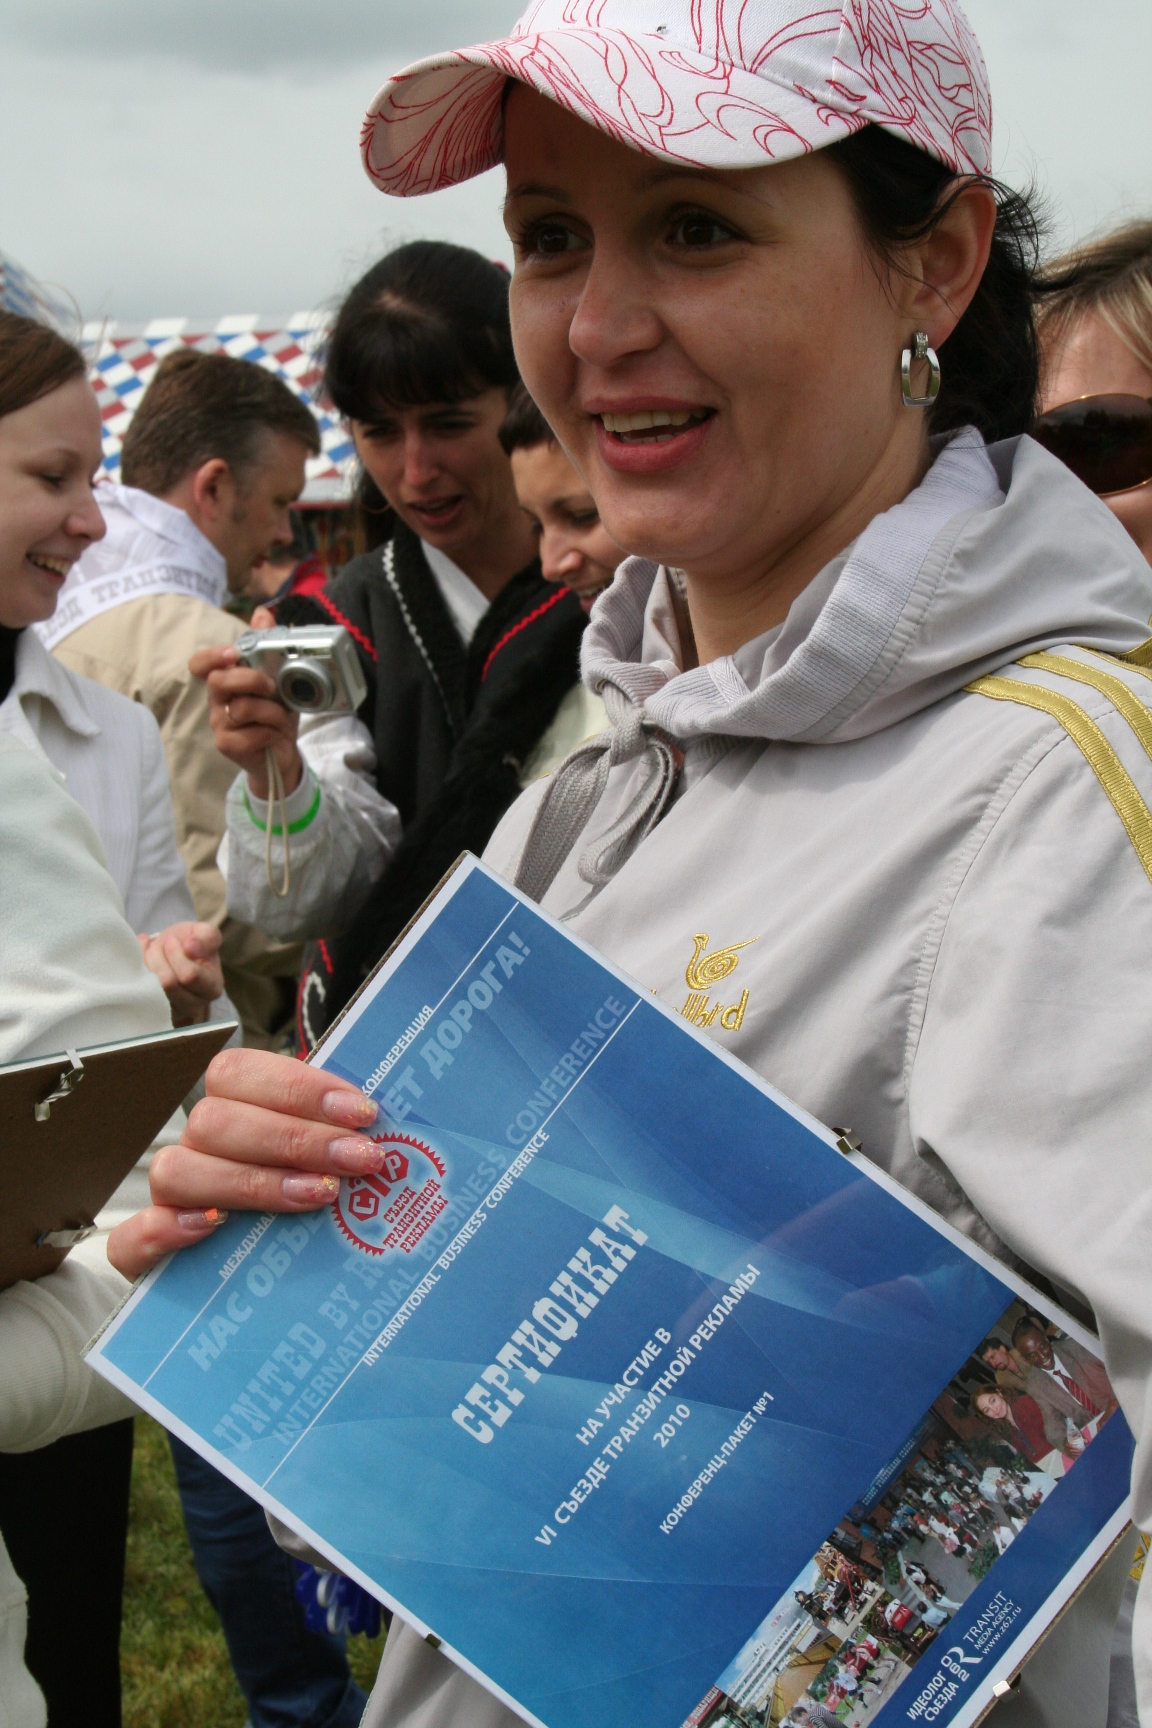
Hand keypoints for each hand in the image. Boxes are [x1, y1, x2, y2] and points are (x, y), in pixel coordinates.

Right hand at [106, 1049, 386, 1279]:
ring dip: (253, 1181)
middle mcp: (196, 1146)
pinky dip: (165, 1230)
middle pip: (216, 1120)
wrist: (265, 1280)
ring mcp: (170, 1199)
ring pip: (179, 1170)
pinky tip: (213, 1227)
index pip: (239, 1071)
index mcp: (233, 1105)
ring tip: (319, 1196)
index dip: (299, 1088)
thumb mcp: (328, 1159)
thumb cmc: (312, 1196)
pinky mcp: (146, 1256)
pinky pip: (130, 1239)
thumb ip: (342, 1136)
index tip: (363, 1112)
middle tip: (360, 1160)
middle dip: (295, 1138)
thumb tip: (394, 1131)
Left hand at [138, 921, 223, 1024]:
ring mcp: (174, 1013)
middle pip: (168, 983)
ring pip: (152, 989)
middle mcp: (195, 1005)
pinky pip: (139, 994)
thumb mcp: (203, 933)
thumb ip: (207, 936)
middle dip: (157, 957)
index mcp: (212, 987)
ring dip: (146, 964)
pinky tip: (141, 960)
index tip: (170, 939)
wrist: (173, 955)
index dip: (175, 954)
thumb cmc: (190, 944)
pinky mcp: (155, 1013)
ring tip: (149, 951)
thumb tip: (191, 947)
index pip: (190, 976)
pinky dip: (137, 973)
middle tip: (158, 944)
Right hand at [190, 642, 302, 799]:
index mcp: (226, 680)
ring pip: (241, 708)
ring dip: (272, 712)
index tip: (233, 653)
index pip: (201, 664)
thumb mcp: (279, 678)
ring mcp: (219, 723)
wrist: (284, 751)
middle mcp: (217, 700)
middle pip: (218, 681)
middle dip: (250, 679)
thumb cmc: (276, 714)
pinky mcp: (227, 745)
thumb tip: (261, 613)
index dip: (212, 656)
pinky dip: (269, 733)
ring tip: (281, 718)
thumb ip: (268, 646)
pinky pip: (249, 735)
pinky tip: (274, 736)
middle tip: (272, 687)